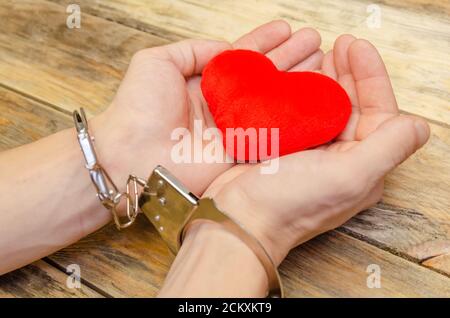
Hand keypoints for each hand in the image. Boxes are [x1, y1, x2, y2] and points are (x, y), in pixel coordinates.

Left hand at [90, 21, 323, 194]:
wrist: (132, 155)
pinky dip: (294, 117)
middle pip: (264, 76)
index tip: (286, 28)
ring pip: (273, 101)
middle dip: (289, 58)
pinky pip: (272, 131)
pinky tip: (313, 100)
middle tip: (314, 42)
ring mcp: (234, 127)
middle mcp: (223, 104)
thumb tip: (226, 49)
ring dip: (297, 82)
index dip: (265, 41)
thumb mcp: (158, 61)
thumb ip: (194, 50)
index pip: (242, 56)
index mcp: (204, 82)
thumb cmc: (137, 108)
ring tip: (321, 62)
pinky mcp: (241, 150)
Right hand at [200, 36, 429, 264]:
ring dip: (325, 79)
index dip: (372, 77)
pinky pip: (299, 113)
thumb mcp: (348, 177)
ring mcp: (312, 154)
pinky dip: (299, 92)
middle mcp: (341, 159)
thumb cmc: (289, 204)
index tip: (356, 47)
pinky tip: (294, 77)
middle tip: (340, 44)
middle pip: (353, 107)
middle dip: (349, 73)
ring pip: (325, 107)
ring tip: (319, 54)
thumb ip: (388, 148)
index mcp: (363, 166)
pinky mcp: (286, 149)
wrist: (238, 219)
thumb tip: (418, 124)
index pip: (379, 113)